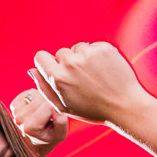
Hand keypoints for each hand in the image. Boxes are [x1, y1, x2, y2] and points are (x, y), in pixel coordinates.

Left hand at [9, 87, 68, 156]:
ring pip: (36, 95)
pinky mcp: (14, 104)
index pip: (48, 107)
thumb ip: (61, 122)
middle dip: (48, 105)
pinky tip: (36, 109)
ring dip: (42, 101)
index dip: (55, 110)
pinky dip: (35, 98)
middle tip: (48, 116)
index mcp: (30, 127)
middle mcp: (19, 119)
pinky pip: (29, 93)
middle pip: (41, 99)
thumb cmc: (50, 136)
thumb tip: (56, 108)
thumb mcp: (60, 134)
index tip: (54, 119)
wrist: (36, 141)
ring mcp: (15, 111)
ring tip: (42, 113)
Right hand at [30, 42, 147, 124]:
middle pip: (60, 53)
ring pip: (77, 49)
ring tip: (94, 76)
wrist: (124, 106)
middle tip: (82, 81)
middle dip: (68, 64)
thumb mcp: (63, 105)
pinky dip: (97, 56)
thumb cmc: (92, 109)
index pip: (40, 57)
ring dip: (83, 59)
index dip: (47, 63)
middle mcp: (70, 63)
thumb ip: (44, 87)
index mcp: (57, 78)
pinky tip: (104, 71)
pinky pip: (93, 47)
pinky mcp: (104, 48)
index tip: (56, 70)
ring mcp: (88, 54)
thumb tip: (32, 70)